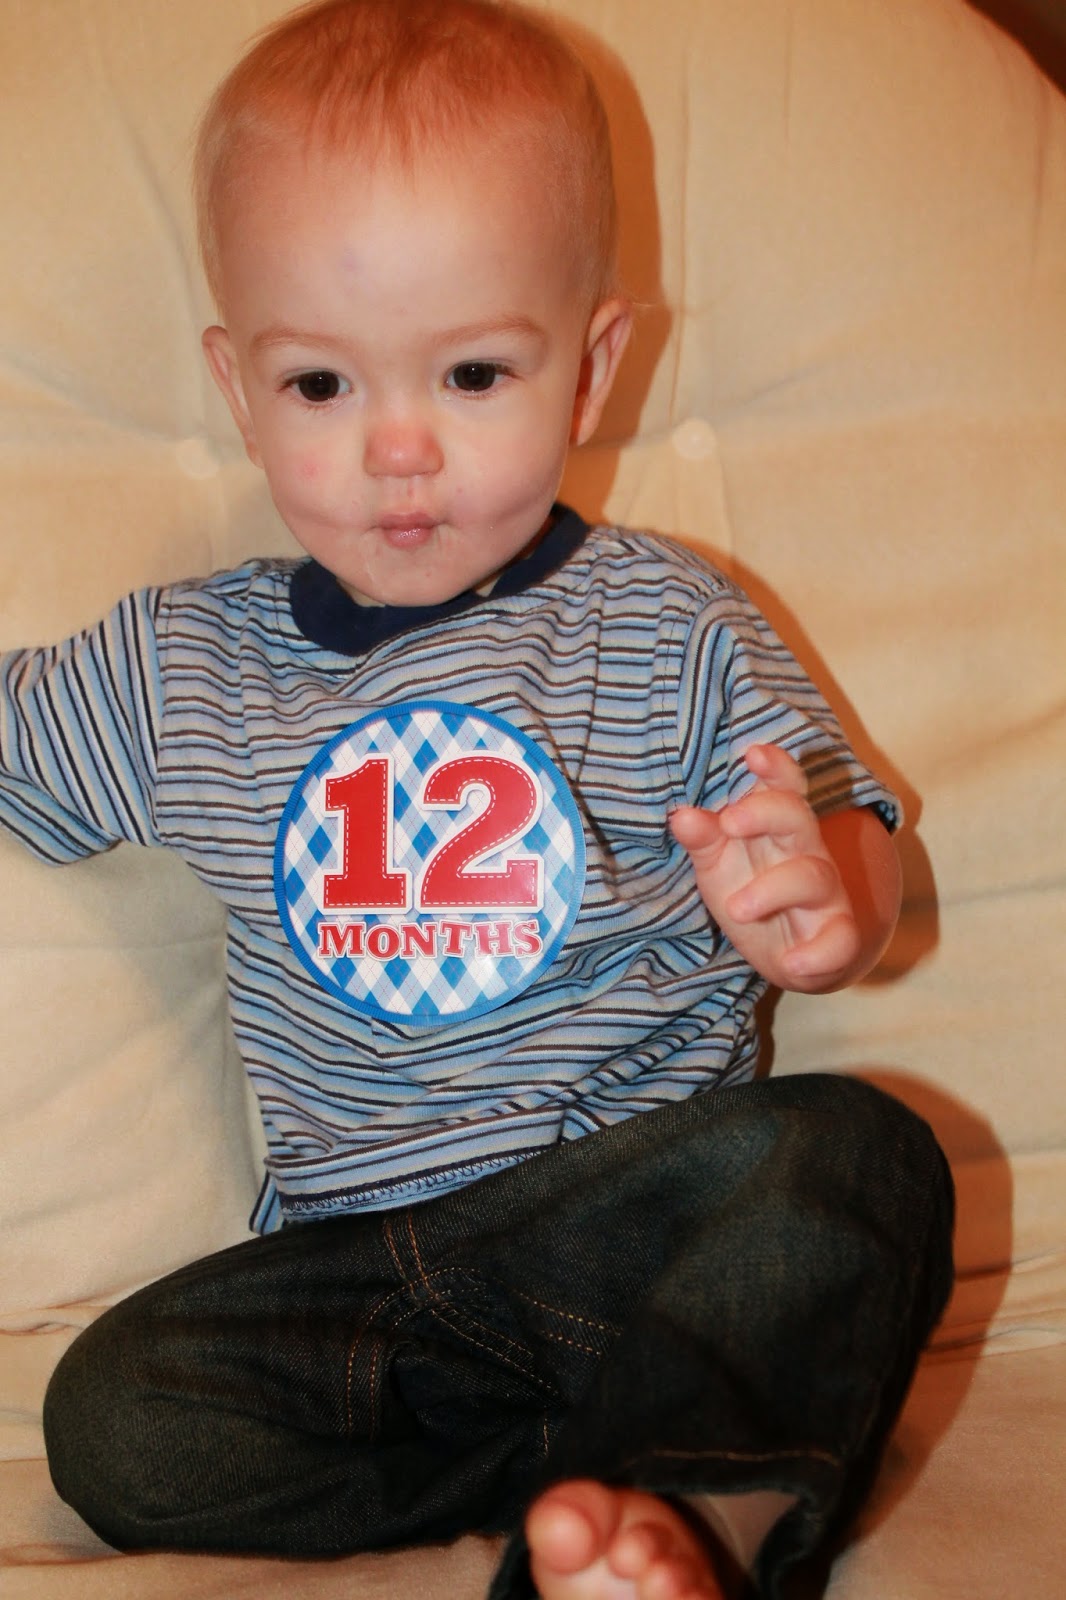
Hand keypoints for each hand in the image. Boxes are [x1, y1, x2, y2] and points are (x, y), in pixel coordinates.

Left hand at [669, 744, 862, 991]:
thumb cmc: (752, 895)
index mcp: (777, 830)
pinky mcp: (836, 938)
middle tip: (731, 822)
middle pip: (798, 819)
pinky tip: (792, 963)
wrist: (793, 957)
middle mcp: (806, 854)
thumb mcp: (719, 865)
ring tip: (737, 908)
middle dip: (768, 813)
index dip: (775, 769)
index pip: (783, 789)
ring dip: (774, 888)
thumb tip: (681, 814)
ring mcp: (825, 896)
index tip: (752, 752)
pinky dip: (819, 953)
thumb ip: (704, 840)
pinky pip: (838, 941)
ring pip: (813, 877)